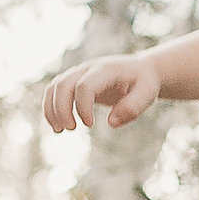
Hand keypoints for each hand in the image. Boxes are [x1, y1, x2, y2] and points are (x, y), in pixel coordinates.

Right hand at [43, 50, 164, 133]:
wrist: (139, 70)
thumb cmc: (144, 83)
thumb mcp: (148, 94)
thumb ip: (132, 108)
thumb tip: (111, 123)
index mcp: (106, 70)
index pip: (84, 86)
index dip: (83, 107)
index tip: (90, 125)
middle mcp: (88, 69)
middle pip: (63, 84)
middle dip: (61, 109)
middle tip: (70, 129)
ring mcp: (79, 73)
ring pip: (54, 86)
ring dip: (51, 109)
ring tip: (59, 131)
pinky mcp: (75, 81)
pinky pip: (54, 90)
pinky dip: (51, 107)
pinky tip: (57, 126)